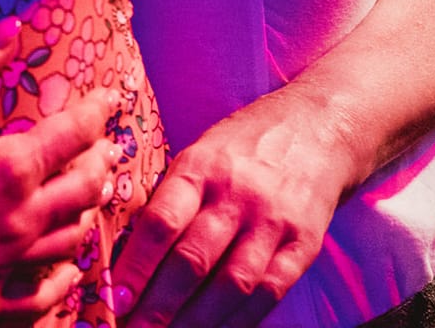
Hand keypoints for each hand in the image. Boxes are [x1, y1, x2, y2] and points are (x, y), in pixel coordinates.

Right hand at [0, 19, 117, 323]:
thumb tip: (10, 25)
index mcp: (6, 169)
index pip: (72, 135)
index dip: (96, 113)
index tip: (109, 99)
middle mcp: (20, 220)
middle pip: (84, 188)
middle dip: (102, 162)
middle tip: (111, 148)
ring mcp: (7, 266)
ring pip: (71, 238)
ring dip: (89, 212)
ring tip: (95, 197)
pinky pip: (43, 298)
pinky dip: (64, 281)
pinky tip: (71, 272)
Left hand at [110, 84, 358, 327]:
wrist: (320, 126)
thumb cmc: (243, 145)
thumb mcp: (200, 152)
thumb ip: (171, 197)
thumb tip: (126, 253)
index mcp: (200, 167)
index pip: (161, 223)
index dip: (136, 267)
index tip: (114, 298)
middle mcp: (237, 195)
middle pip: (193, 260)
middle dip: (159, 304)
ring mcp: (273, 221)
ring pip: (232, 284)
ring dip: (196, 320)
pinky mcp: (304, 244)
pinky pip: (270, 292)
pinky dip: (239, 319)